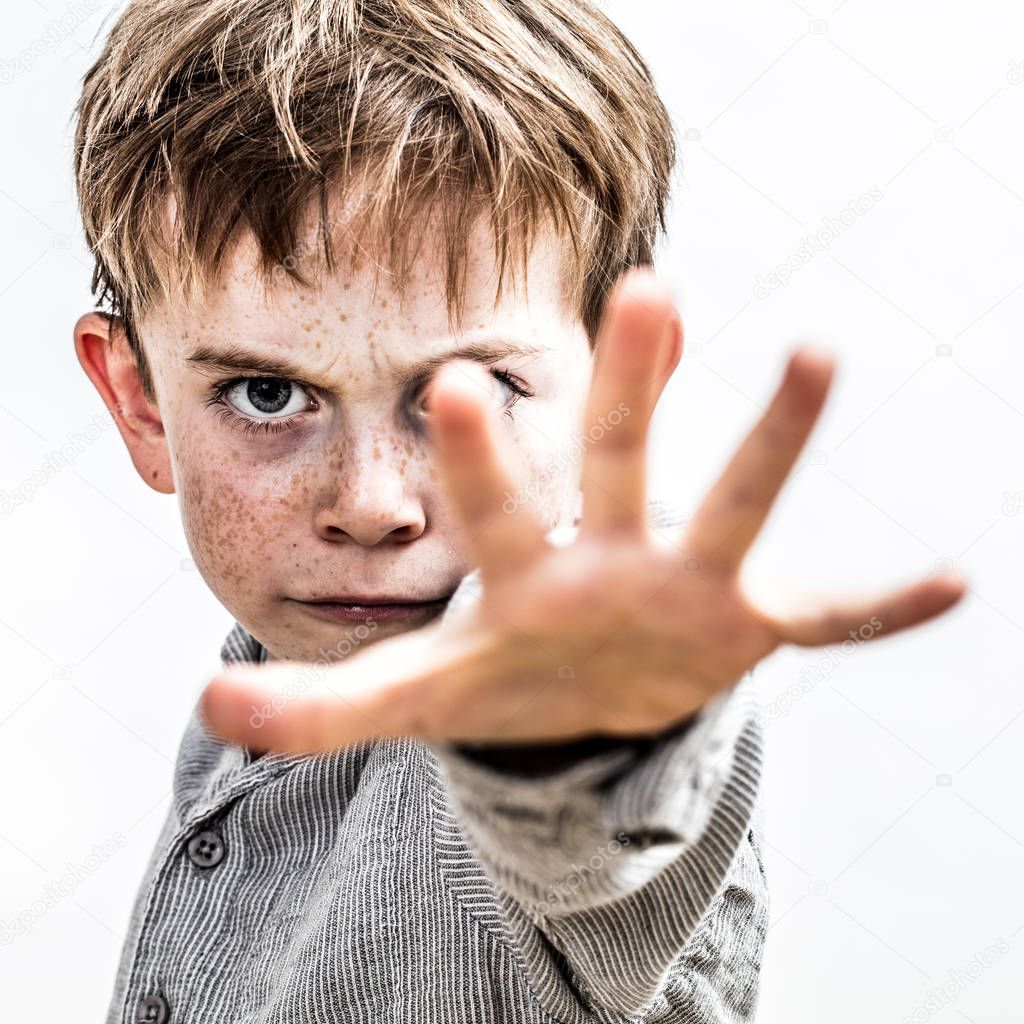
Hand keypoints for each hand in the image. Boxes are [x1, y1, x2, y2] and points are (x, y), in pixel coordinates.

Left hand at [200, 269, 965, 753]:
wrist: (581, 695)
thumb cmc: (497, 674)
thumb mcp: (408, 699)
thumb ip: (311, 709)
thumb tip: (208, 707)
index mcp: (524, 566)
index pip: (492, 501)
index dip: (474, 456)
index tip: (454, 382)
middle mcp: (610, 552)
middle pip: (617, 458)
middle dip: (627, 384)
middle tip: (646, 285)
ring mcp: (685, 585)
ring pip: (732, 501)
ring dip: (773, 436)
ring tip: (822, 353)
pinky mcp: (746, 628)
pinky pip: (829, 614)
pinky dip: (883, 604)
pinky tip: (953, 583)